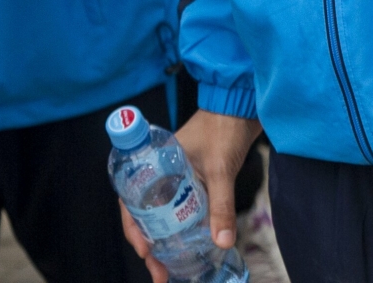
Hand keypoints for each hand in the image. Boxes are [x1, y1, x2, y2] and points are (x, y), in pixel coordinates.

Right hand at [119, 110, 261, 277]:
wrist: (241, 106)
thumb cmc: (223, 128)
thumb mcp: (220, 169)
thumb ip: (220, 205)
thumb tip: (222, 242)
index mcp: (154, 165)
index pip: (131, 201)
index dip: (133, 228)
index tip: (145, 250)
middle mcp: (161, 174)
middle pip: (144, 215)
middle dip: (148, 246)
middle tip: (158, 272)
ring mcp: (177, 180)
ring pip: (162, 216)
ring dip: (163, 243)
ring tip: (167, 270)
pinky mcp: (195, 183)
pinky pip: (181, 212)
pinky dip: (181, 232)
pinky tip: (188, 249)